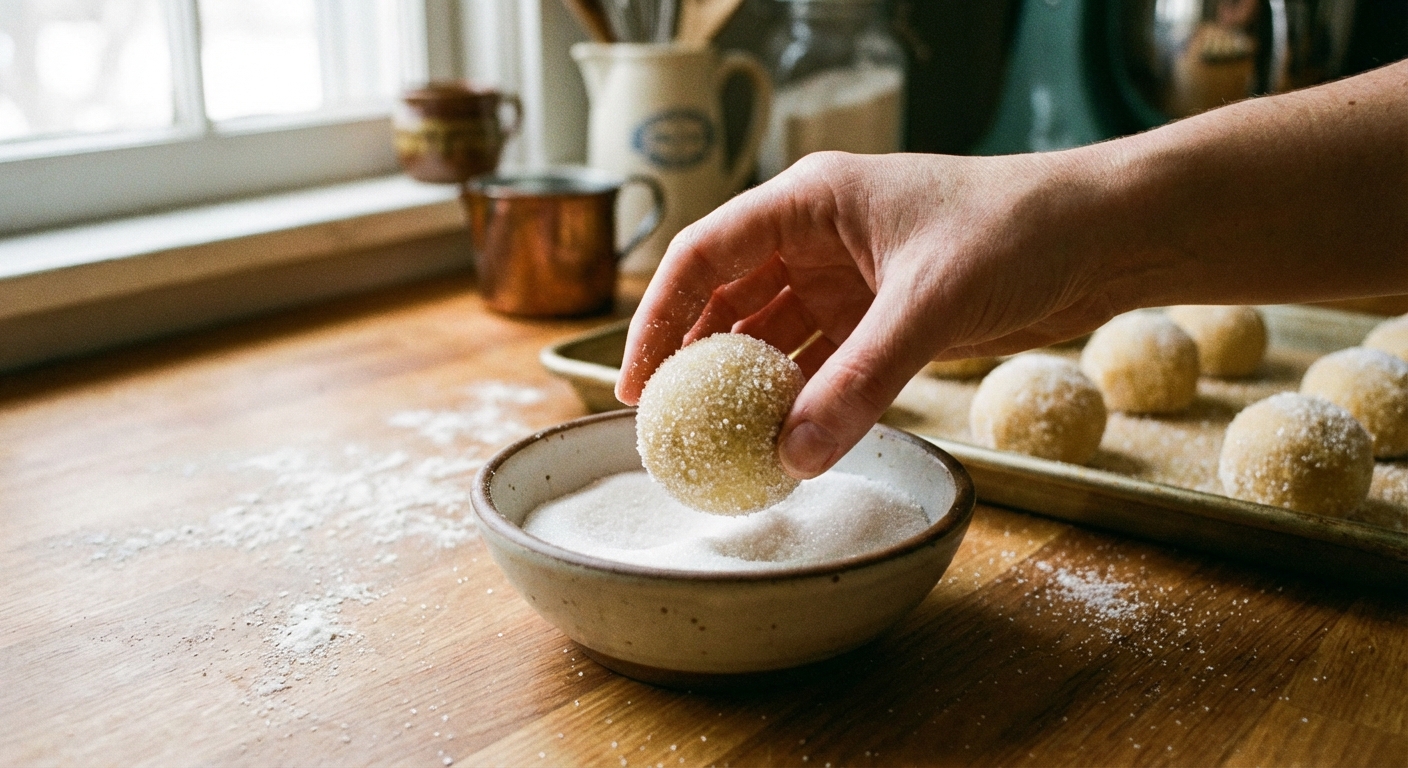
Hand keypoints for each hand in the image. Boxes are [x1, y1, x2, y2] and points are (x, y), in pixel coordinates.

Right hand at [616, 150, 1126, 478]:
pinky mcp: (884, 316)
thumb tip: (793, 457)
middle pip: (728, 298)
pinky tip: (783, 440)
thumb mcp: (929, 304)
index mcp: (809, 201)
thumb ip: (859, 382)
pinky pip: (822, 361)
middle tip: (669, 426)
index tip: (636, 384)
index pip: (703, 255)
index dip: (659, 319)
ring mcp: (850, 278)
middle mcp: (818, 236)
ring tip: (720, 444)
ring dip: (749, 386)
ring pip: (773, 335)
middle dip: (695, 359)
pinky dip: (801, 399)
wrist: (1105, 236)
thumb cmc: (1019, 230)